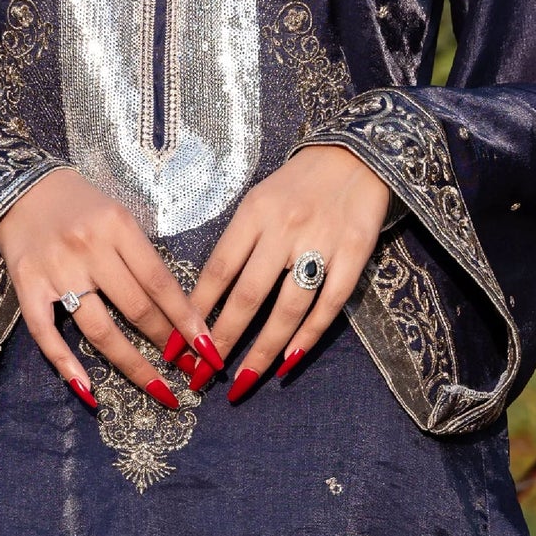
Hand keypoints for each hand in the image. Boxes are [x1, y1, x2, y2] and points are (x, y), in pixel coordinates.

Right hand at [0, 168, 220, 411]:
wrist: (19, 186)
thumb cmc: (77, 201)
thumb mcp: (117, 213)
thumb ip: (140, 253)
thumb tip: (173, 304)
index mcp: (117, 225)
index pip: (160, 281)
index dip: (186, 319)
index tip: (207, 346)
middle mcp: (89, 248)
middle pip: (135, 309)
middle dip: (167, 344)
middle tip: (189, 370)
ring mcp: (57, 270)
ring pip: (100, 329)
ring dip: (132, 364)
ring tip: (158, 388)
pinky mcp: (27, 287)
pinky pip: (47, 334)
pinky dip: (66, 365)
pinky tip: (88, 390)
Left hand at [188, 145, 390, 399]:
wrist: (356, 155)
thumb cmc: (297, 184)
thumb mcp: (258, 200)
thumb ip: (238, 243)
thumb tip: (208, 298)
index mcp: (254, 212)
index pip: (218, 270)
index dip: (196, 312)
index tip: (179, 346)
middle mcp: (284, 227)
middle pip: (248, 295)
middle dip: (223, 341)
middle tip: (204, 376)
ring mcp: (321, 242)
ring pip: (287, 308)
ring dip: (263, 350)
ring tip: (243, 380)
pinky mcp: (355, 254)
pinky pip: (328, 305)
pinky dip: (308, 337)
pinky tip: (289, 362)